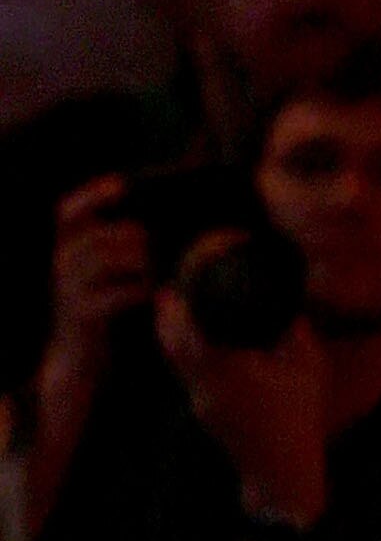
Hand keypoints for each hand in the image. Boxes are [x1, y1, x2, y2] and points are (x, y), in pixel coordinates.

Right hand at [46, 177, 152, 370]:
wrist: (79, 355)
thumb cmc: (101, 305)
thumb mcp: (102, 271)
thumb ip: (119, 245)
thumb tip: (156, 224)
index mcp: (68, 248)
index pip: (68, 211)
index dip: (92, 194)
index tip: (122, 185)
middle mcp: (62, 263)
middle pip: (97, 234)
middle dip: (130, 234)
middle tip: (156, 241)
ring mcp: (69, 289)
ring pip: (104, 259)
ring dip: (137, 260)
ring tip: (157, 266)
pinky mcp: (83, 313)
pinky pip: (114, 294)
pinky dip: (138, 289)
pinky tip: (153, 290)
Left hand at [155, 271, 328, 518]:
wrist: (282, 474)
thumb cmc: (301, 419)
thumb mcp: (308, 368)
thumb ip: (294, 330)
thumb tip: (284, 298)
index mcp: (231, 371)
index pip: (190, 327)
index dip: (181, 300)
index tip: (183, 274)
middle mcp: (206, 385)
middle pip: (170, 341)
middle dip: (167, 311)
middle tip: (169, 285)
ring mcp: (200, 401)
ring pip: (173, 357)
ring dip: (171, 332)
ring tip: (175, 306)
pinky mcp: (202, 411)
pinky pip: (185, 372)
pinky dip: (184, 351)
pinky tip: (195, 338)